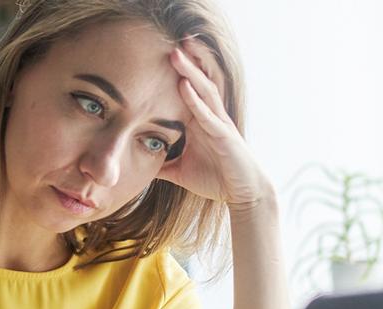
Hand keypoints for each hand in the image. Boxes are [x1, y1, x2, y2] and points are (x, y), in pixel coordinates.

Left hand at [158, 38, 273, 210]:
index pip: (188, 90)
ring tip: (177, 53)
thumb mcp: (180, 171)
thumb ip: (162, 165)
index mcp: (200, 121)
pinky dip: (195, 100)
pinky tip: (185, 85)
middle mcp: (210, 117)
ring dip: (190, 71)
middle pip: (197, 82)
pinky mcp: (224, 137)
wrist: (242, 194)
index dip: (178, 72)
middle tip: (171, 40)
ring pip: (204, 92)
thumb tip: (139, 167)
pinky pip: (208, 115)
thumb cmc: (216, 178)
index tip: (160, 54)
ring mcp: (219, 124)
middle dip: (186, 61)